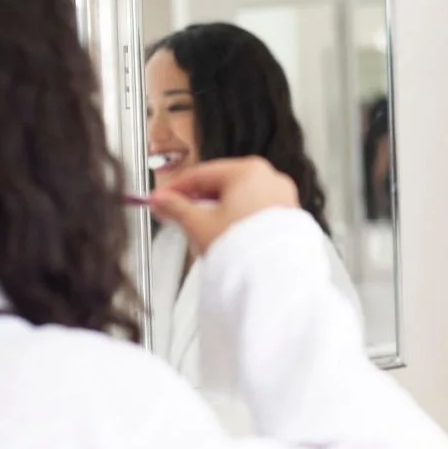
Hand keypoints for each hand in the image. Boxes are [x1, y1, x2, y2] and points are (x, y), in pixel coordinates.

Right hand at [148, 156, 298, 253]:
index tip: (160, 198)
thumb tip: (163, 201)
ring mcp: (282, 197)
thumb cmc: (245, 249)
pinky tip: (222, 235)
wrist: (275, 277)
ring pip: (238, 198)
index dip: (174, 188)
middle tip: (173, 213)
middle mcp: (270, 179)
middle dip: (195, 200)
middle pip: (221, 185)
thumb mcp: (199, 225)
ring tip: (197, 229)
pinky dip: (235, 219)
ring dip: (214, 210)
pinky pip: (253, 212)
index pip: (200, 174)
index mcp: (248, 171)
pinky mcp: (287, 218)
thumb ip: (176, 208)